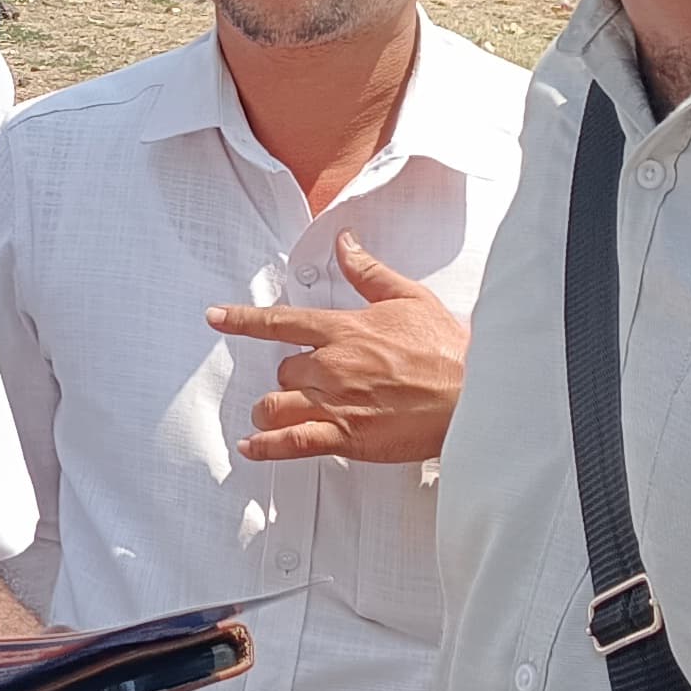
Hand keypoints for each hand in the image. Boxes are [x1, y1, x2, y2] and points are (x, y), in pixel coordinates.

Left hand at [213, 234, 469, 464]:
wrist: (474, 395)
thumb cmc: (447, 350)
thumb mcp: (408, 297)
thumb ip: (368, 271)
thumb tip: (344, 243)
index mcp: (344, 330)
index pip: (281, 322)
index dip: (243, 320)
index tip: (217, 317)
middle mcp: (332, 365)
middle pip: (283, 370)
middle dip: (290, 377)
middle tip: (308, 383)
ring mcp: (336, 402)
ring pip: (276, 405)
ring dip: (270, 410)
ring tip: (273, 414)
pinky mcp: (347, 436)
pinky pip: (292, 442)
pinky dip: (267, 446)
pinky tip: (252, 447)